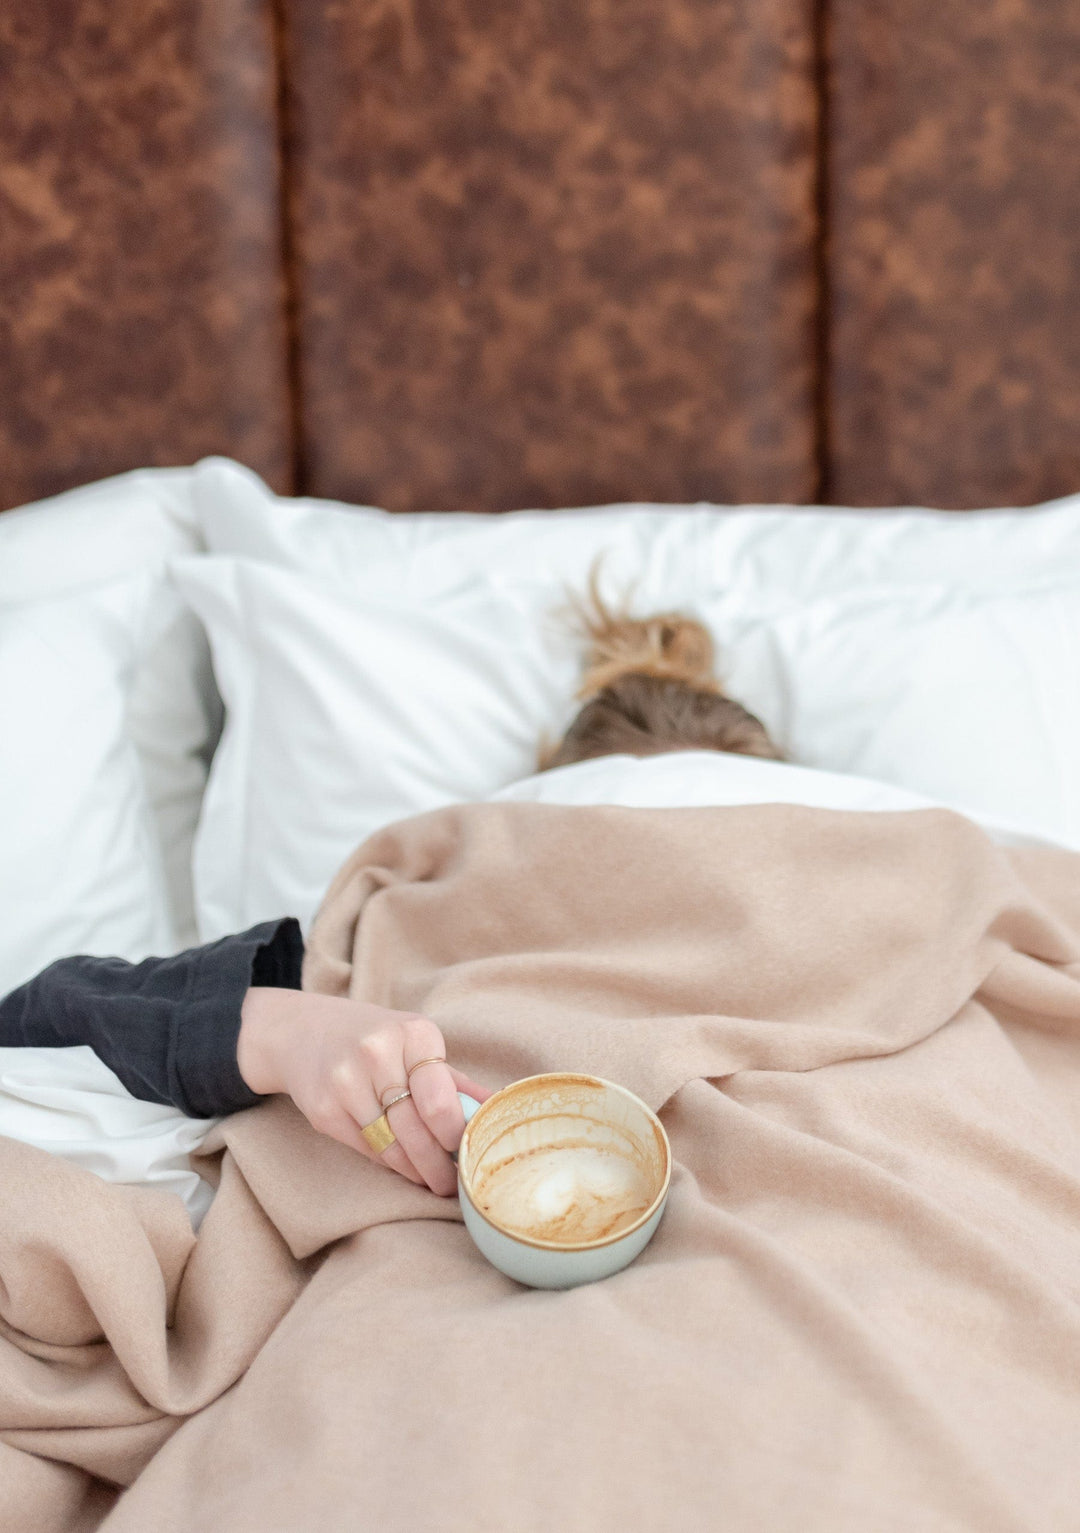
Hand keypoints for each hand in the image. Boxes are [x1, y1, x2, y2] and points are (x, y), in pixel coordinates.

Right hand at [237, 988, 490, 1195]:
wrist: (303, 1031)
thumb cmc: (375, 1040)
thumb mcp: (416, 1045)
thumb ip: (456, 1080)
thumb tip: (501, 1110)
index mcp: (412, 1033)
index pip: (439, 1097)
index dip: (455, 1135)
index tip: (469, 1155)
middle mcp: (377, 1052)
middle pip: (415, 1127)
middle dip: (439, 1165)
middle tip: (455, 1186)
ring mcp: (345, 1081)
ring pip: (390, 1145)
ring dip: (415, 1170)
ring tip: (433, 1182)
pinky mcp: (323, 1109)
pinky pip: (366, 1149)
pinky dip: (389, 1163)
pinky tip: (403, 1167)